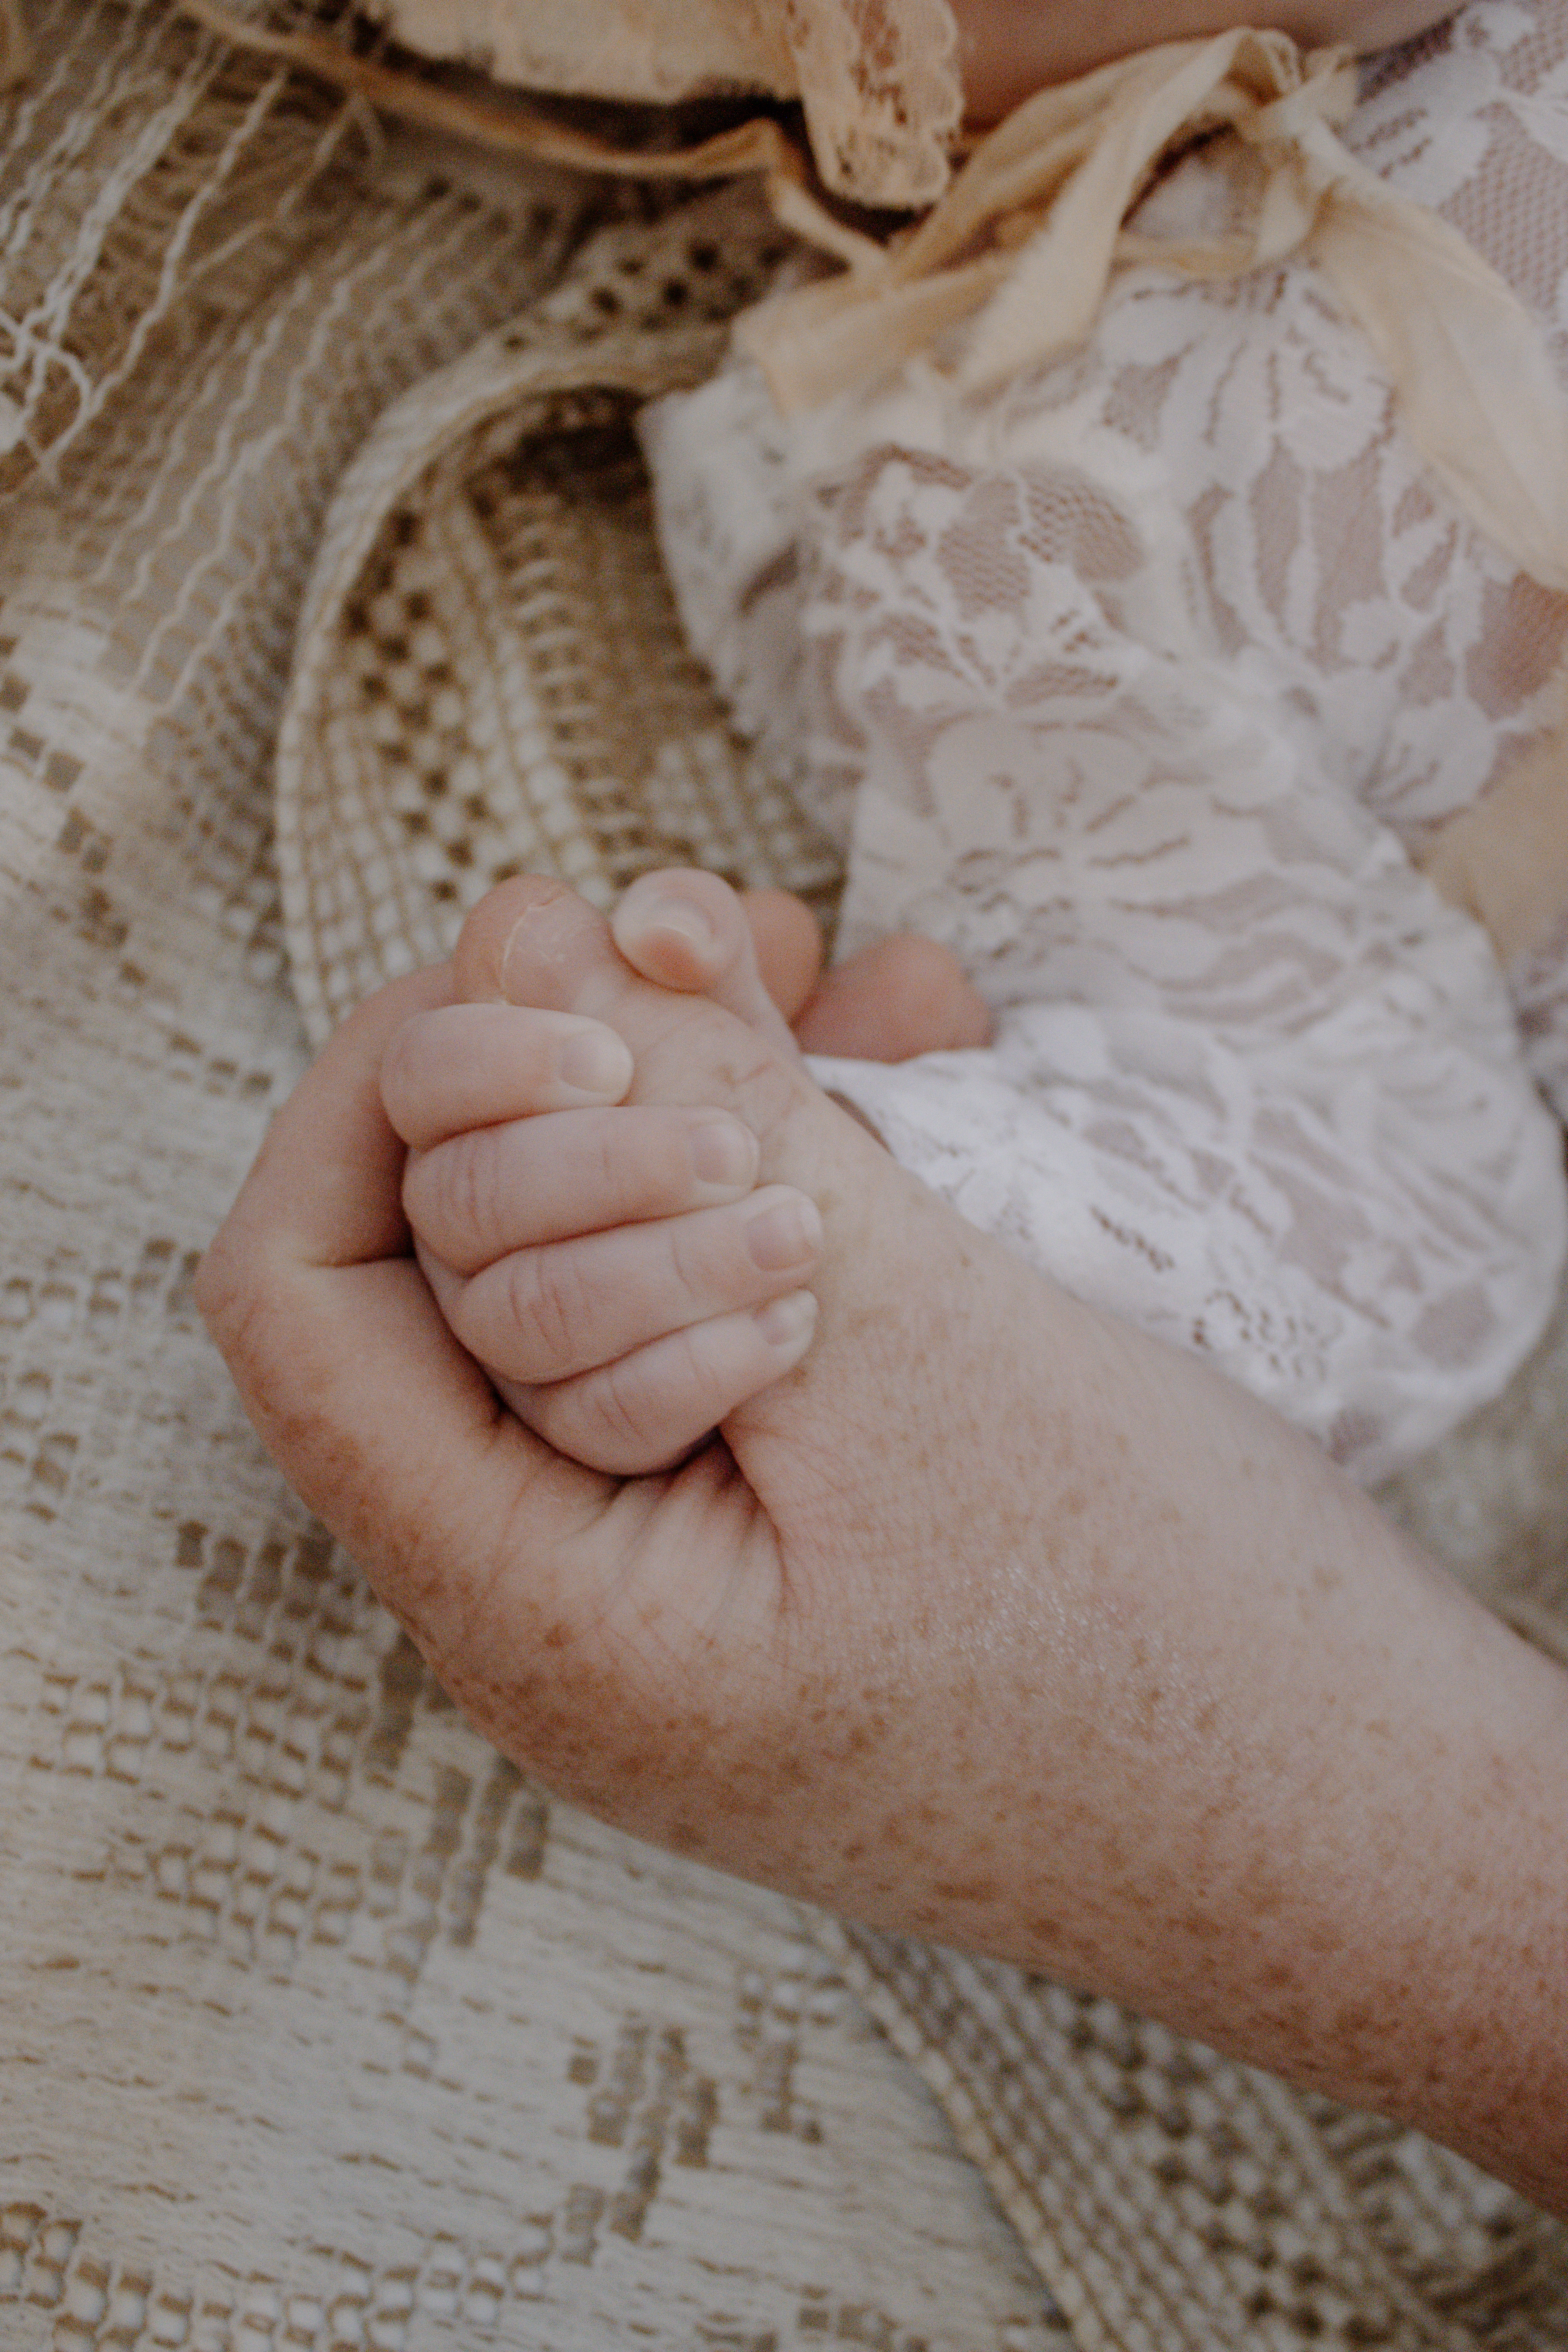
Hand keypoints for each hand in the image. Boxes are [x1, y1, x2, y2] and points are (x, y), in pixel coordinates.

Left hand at [199, 876, 1567, 2218]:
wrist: (1373, 1834)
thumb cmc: (1177, 1647)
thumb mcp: (919, 1346)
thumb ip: (697, 1132)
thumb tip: (518, 934)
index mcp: (538, 1615)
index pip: (298, 1298)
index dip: (388, 1087)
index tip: (547, 963)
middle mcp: (569, 1604)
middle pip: (445, 1261)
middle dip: (583, 1072)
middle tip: (758, 962)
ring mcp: (681, 1573)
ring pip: (604, 1266)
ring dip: (714, 1096)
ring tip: (870, 985)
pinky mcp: (787, 1531)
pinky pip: (722, 1318)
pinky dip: (796, 1182)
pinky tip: (915, 1063)